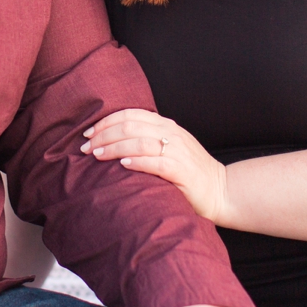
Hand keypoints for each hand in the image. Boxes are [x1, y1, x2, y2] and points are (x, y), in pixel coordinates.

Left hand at [82, 109, 230, 223]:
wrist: (220, 191)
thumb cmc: (189, 173)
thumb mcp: (169, 148)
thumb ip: (147, 140)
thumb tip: (112, 141)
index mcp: (166, 126)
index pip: (130, 115)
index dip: (106, 122)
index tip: (88, 134)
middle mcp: (171, 134)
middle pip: (130, 126)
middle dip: (103, 135)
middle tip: (86, 148)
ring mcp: (178, 152)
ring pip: (139, 141)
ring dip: (114, 147)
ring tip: (97, 155)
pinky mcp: (182, 171)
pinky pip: (156, 162)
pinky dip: (137, 161)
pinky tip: (123, 164)